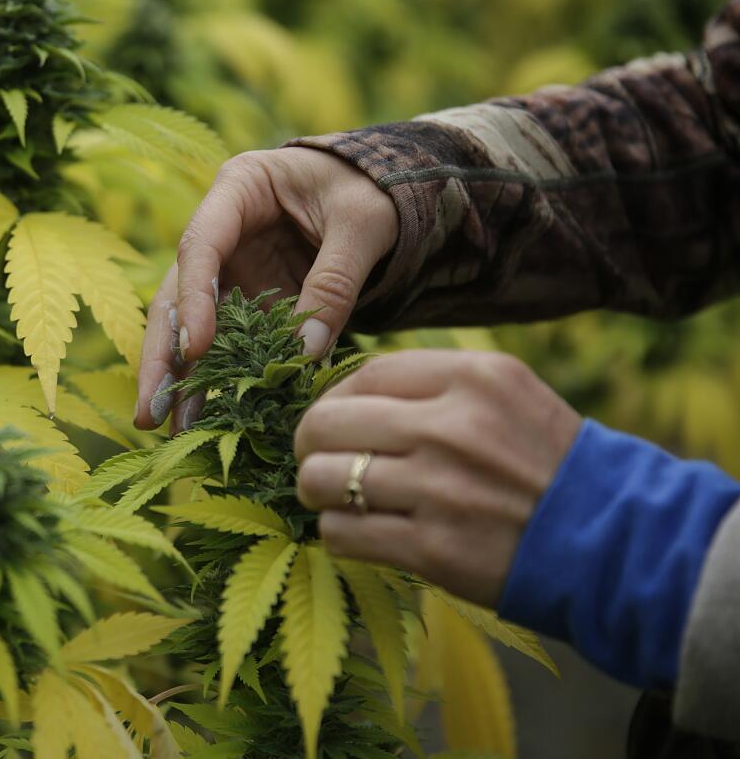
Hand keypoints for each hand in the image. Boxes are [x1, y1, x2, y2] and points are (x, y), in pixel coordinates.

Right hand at [133, 147, 397, 431]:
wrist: (385, 188)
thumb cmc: (373, 188)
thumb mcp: (364, 224)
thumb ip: (336, 282)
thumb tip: (304, 355)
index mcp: (239, 188)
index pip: (200, 245)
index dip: (194, 299)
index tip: (195, 350)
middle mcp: (222, 232)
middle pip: (176, 295)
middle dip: (162, 356)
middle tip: (150, 411)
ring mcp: (232, 271)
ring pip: (191, 328)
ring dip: (182, 379)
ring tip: (171, 429)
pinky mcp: (250, 303)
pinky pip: (231, 345)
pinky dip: (221, 381)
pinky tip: (211, 422)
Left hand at [294, 349, 582, 607]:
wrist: (612, 540)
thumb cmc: (546, 463)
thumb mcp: (506, 394)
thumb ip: (432, 384)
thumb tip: (343, 390)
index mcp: (472, 377)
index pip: (362, 375)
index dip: (333, 399)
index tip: (336, 420)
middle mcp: (451, 427)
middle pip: (325, 423)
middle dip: (311, 445)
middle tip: (321, 461)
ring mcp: (438, 490)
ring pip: (322, 479)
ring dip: (320, 493)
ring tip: (340, 499)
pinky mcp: (431, 549)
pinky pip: (341, 533)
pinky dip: (339, 534)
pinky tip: (362, 532)